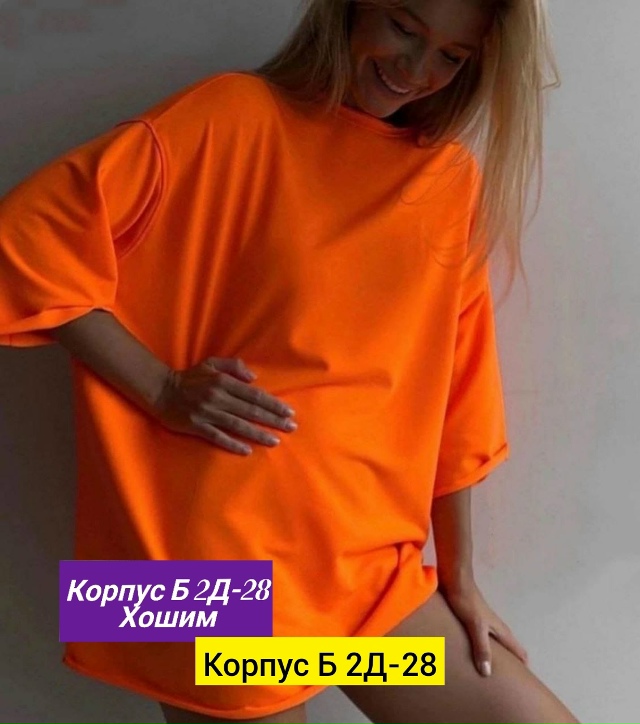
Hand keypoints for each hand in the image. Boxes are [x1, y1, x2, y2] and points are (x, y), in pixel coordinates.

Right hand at [152, 356, 296, 454]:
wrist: (160, 390)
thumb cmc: (189, 378)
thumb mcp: (211, 364)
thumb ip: (233, 366)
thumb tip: (254, 378)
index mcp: (223, 382)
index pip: (254, 395)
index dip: (273, 404)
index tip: (289, 412)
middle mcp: (218, 397)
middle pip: (251, 411)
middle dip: (273, 420)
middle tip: (291, 427)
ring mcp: (207, 413)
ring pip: (238, 425)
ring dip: (258, 434)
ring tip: (275, 441)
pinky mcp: (196, 426)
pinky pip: (218, 437)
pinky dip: (233, 444)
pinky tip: (247, 450)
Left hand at [438, 577, 528, 676]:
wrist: (455, 579)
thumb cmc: (467, 600)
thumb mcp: (475, 626)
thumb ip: (482, 647)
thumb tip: (488, 673)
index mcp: (501, 631)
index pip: (519, 652)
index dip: (524, 668)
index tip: (523, 684)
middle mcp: (496, 629)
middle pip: (509, 650)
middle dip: (509, 666)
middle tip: (504, 684)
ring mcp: (485, 624)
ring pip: (495, 645)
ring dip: (493, 658)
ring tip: (486, 674)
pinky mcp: (472, 621)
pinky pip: (481, 640)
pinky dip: (480, 650)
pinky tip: (469, 656)